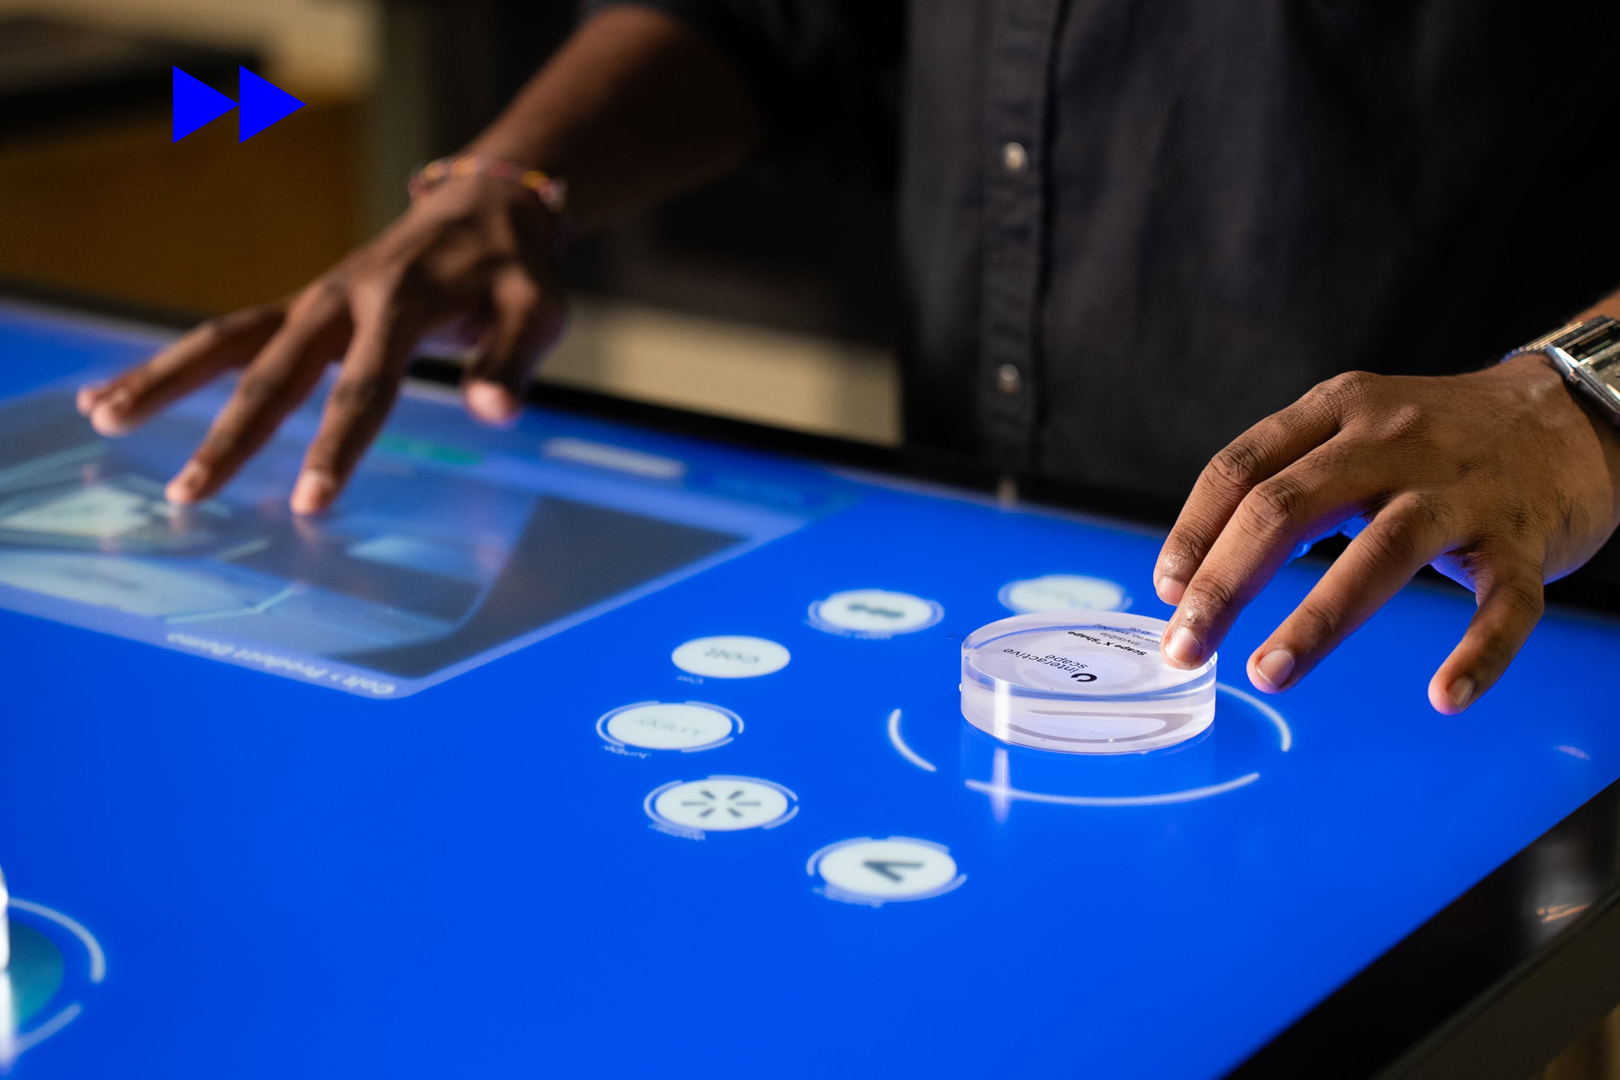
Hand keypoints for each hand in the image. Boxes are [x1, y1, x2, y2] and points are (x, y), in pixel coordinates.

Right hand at [75, 174, 567, 513]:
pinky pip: (229, 337)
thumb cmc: (514, 271)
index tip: (308, 502)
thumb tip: (495, 412)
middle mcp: (343, 298)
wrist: (485, 209)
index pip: (366, 386)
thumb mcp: (537, 310)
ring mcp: (313, 301)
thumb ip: (512, 360)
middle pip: (275, 371)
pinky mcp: (300, 308)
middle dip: (229, 435)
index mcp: (403, 303)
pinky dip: (174, 364)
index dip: (336, 446)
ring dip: (164, 379)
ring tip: (100, 418)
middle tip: (186, 495)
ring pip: (226, 341)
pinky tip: (119, 394)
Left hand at [1153, 355, 1619, 712]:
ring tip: (1268, 673)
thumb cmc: (1440, 437)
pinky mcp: (1523, 540)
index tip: (1165, 590)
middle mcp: (1394, 442)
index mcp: (1340, 410)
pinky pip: (1502, 604)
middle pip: (1287, 509)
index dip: (1194, 532)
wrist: (1570, 412)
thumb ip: (1284, 476)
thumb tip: (1194, 571)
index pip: (1242, 467)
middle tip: (1187, 647)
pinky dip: (1477, 653)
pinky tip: (1443, 695)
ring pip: (1381, 554)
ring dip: (1317, 622)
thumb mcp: (1355, 425)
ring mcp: (1462, 491)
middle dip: (1224, 585)